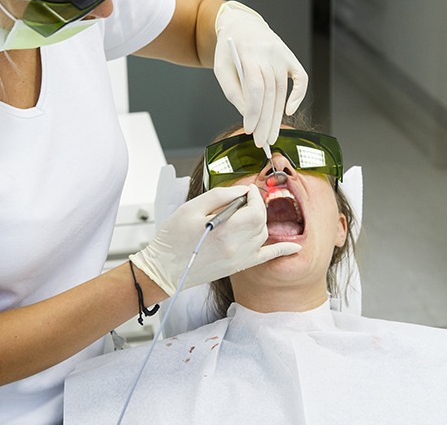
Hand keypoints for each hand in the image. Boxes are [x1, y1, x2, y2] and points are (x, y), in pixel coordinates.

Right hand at [130, 184, 300, 295]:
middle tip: (244, 198)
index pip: (254, 209)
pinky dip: (282, 250)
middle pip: (260, 220)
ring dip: (259, 220)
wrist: (164, 269)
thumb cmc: (172, 238)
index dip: (253, 195)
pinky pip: (266, 258)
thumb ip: (219, 196)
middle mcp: (236, 248)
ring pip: (262, 234)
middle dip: (256, 205)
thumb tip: (240, 191)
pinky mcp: (237, 266)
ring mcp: (239, 259)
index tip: (245, 189)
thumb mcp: (191, 208)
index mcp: (224, 232)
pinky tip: (295, 247)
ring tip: (244, 213)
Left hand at [214, 0, 307, 146]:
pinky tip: (289, 111)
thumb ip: (233, 92)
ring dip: (277, 116)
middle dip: (266, 121)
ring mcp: (282, 55)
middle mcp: (268, 53)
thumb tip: (247, 116)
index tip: (250, 130)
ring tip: (271, 135)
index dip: (254, 111)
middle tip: (263, 141)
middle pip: (270, 93)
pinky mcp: (291, 57)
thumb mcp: (222, 69)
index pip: (255, 87)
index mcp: (248, 53)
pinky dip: (298, 95)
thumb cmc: (229, 51)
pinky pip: (300, 78)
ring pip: (282, 90)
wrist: (242, 25)